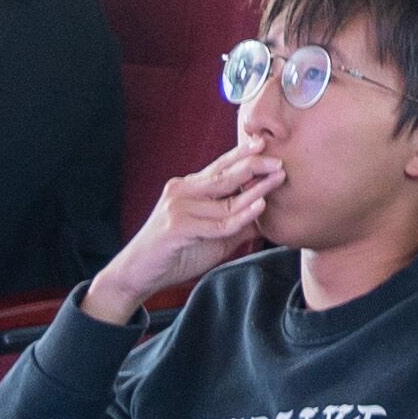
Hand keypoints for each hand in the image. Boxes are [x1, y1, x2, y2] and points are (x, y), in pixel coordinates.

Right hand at [86, 134, 282, 323]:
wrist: (138, 274)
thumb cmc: (175, 254)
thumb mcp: (212, 236)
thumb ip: (236, 223)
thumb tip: (267, 215)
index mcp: (188, 188)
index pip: (219, 166)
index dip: (242, 154)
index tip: (264, 143)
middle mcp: (182, 191)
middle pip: (223, 175)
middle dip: (253, 165)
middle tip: (279, 159)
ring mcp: (178, 207)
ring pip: (224, 198)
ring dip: (255, 189)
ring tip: (277, 178)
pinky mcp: (177, 227)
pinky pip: (217, 223)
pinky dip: (241, 216)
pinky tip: (258, 206)